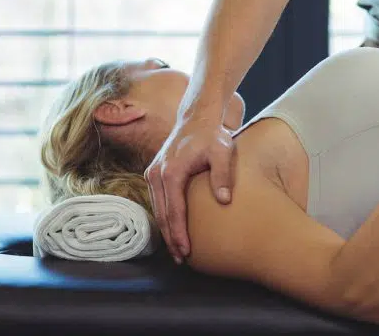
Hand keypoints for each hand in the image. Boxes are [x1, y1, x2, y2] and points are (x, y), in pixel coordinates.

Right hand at [145, 108, 236, 262]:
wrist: (197, 118)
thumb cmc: (213, 135)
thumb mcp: (223, 152)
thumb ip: (223, 175)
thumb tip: (224, 200)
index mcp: (171, 172)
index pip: (174, 211)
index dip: (179, 234)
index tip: (186, 252)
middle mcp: (157, 174)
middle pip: (162, 215)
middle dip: (171, 239)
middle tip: (181, 260)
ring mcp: (153, 173)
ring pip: (157, 209)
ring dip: (166, 231)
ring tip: (177, 251)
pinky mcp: (154, 173)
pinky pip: (158, 200)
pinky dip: (164, 217)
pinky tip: (173, 230)